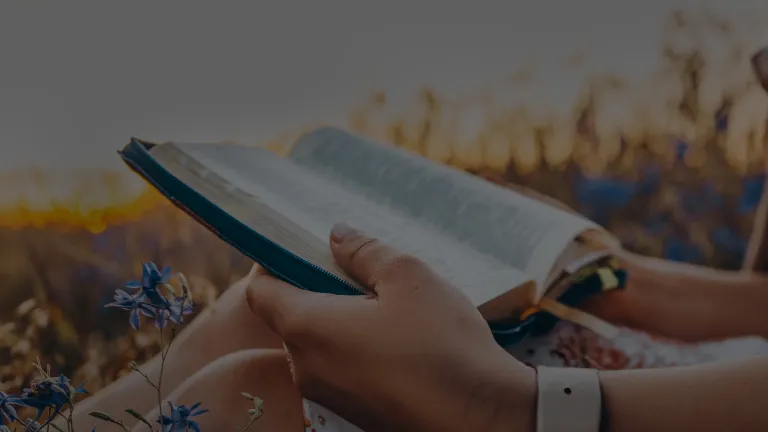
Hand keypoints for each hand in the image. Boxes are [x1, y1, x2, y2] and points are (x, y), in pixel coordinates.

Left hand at [246, 223, 535, 431]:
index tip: (302, 248)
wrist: (481, 417)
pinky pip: (340, 370)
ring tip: (388, 307)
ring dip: (340, 320)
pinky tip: (399, 341)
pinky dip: (355, 349)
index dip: (273, 264)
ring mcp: (328, 397)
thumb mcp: (408, 277)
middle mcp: (306, 368)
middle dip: (316, 289)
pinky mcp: (354, 413)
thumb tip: (336, 235)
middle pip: (290, 317)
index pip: (260, 292)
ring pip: (318, 345)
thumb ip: (364, 251)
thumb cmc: (441, 343)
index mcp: (307, 328)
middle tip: (359, 273)